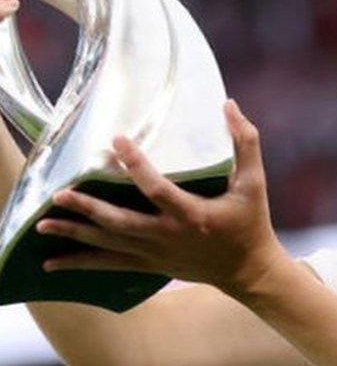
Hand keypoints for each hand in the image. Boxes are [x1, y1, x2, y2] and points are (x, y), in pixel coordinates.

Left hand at [36, 100, 290, 296]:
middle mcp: (169, 236)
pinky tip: (51, 262)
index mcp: (193, 215)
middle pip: (121, 223)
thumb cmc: (251, 221)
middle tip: (60, 193)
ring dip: (76, 234)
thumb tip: (229, 105)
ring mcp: (157, 254)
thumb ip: (245, 143)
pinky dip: (80, 263)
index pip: (157, 190)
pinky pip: (110, 264)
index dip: (135, 166)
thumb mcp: (254, 182)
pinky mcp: (151, 265)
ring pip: (109, 245)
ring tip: (43, 223)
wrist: (248, 270)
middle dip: (89, 209)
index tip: (116, 141)